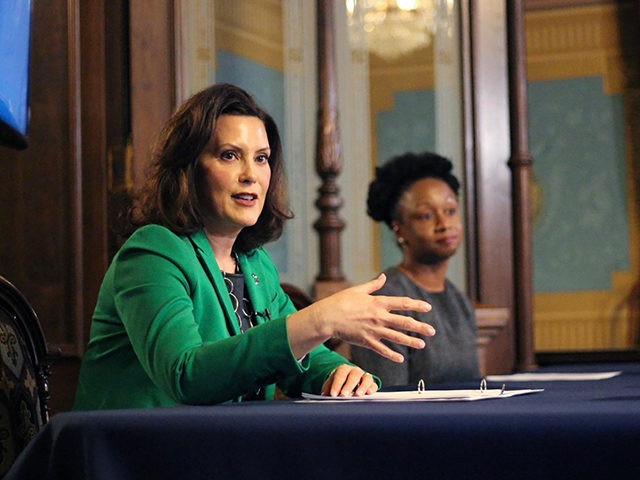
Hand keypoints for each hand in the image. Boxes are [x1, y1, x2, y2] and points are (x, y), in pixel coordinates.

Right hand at [306, 273, 434, 362]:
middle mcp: (378, 317)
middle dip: (420, 327)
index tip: (428, 308)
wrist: (327, 317)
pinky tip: (401, 359)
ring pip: (396, 337)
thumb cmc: (341, 301)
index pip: (402, 303)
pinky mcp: (366, 341)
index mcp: (378, 302)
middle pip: (404, 322)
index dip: (416, 305)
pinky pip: (382, 349)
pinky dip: (392, 355)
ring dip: (411, 341)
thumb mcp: (358, 290)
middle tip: (432, 331)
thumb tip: (383, 276)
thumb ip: (373, 285)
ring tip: (422, 344)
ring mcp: (373, 330)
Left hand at [321, 364, 377, 396]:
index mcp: (343, 369)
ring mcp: (364, 376)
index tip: (333, 394)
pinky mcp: (371, 384)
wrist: (346, 383)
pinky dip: (372, 388)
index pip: (340, 374)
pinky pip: (374, 385)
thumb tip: (324, 396)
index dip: (337, 384)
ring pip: (366, 378)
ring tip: (357, 395)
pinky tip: (369, 394)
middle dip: (349, 386)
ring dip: (362, 387)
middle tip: (344, 395)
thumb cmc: (337, 385)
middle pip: (354, 375)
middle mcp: (355, 370)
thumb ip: (327, 390)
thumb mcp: (330, 386)